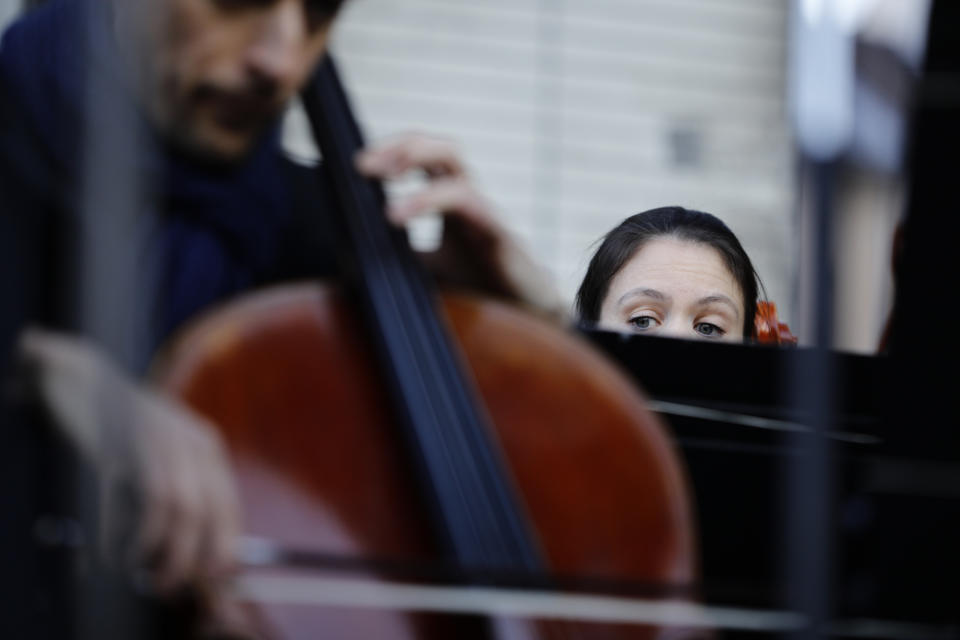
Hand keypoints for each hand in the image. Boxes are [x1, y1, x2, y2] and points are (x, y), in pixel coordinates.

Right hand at [19, 329, 240, 592]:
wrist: (82, 380)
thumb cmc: (120, 427)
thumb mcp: (160, 454)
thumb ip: (179, 490)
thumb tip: (189, 549)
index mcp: (207, 444)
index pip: (227, 503)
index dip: (224, 544)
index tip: (215, 575)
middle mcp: (192, 439)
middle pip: (209, 510)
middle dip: (198, 557)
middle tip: (176, 584)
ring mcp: (162, 438)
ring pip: (183, 507)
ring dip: (171, 551)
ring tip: (154, 576)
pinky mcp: (130, 443)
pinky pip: (148, 497)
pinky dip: (142, 534)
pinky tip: (128, 552)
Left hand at [356, 133, 569, 322]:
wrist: (524, 320)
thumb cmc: (478, 291)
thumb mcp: (425, 271)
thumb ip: (396, 257)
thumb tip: (350, 255)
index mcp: (452, 204)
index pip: (425, 158)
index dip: (394, 150)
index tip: (358, 166)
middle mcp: (470, 201)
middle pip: (445, 150)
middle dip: (405, 147)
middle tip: (364, 165)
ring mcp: (487, 216)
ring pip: (457, 174)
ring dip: (418, 180)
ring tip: (388, 210)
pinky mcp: (500, 238)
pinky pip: (472, 208)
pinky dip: (434, 204)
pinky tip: (404, 217)